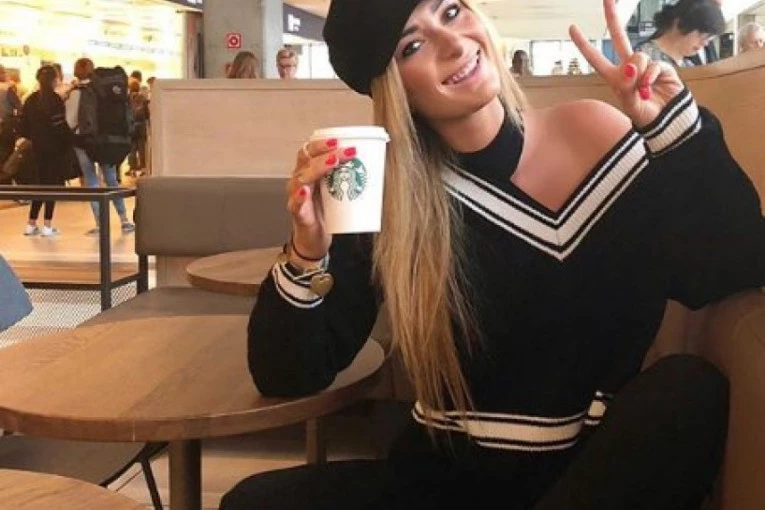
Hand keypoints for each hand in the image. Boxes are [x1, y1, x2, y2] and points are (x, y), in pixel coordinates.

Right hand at [287, 137, 354, 258]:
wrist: (314, 239)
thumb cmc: (325, 213)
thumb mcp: (337, 190)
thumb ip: (349, 176)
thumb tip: (375, 163)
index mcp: (309, 172)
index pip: (310, 150)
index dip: (322, 143)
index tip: (340, 140)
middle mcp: (299, 180)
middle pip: (306, 159)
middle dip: (326, 152)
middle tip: (346, 151)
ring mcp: (296, 196)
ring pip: (302, 177)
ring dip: (318, 168)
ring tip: (334, 162)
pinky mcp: (298, 214)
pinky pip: (296, 203)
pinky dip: (300, 197)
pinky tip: (305, 191)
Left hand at [569, 0, 684, 128]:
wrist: (667, 121)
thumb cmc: (645, 116)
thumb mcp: (629, 106)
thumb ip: (627, 87)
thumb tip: (629, 67)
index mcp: (614, 77)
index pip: (596, 58)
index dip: (584, 44)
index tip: (572, 27)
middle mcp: (628, 68)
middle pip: (619, 37)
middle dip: (613, 18)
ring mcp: (645, 65)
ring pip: (637, 56)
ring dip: (638, 73)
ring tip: (642, 90)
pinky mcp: (661, 67)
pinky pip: (652, 65)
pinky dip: (650, 76)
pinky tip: (650, 86)